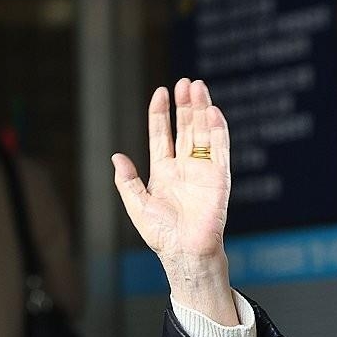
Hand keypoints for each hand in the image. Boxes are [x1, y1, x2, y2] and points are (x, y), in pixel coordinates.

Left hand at [112, 78, 236, 323]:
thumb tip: (116, 156)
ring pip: (203, 133)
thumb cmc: (161, 235)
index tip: (161, 92)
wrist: (183, 253)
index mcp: (163, 172)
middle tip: (185, 82)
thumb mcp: (136, 204)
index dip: (161, 114)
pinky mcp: (220, 178)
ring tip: (198, 87)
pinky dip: (218, 130)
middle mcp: (184, 167)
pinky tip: (212, 112)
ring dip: (202, 110)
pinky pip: (220, 150)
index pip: (162, 135)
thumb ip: (127, 180)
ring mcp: (203, 171)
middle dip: (185, 105)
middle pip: (185, 128)